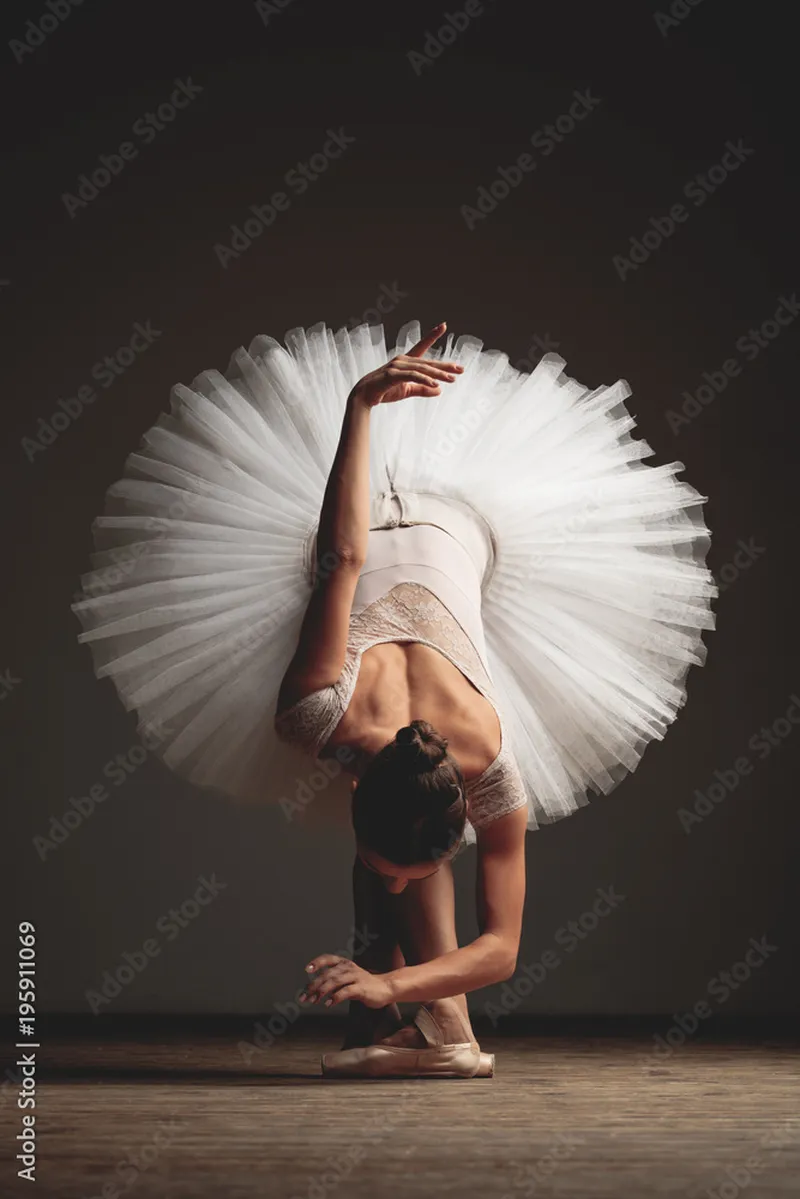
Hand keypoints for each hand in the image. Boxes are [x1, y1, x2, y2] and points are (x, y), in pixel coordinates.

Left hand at [299, 954, 394, 1008]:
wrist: (385, 988)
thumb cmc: (363, 985)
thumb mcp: (347, 980)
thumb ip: (332, 983)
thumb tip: (314, 991)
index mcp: (345, 963)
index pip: (328, 959)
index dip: (317, 963)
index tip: (307, 969)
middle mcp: (349, 968)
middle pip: (328, 974)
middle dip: (314, 985)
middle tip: (305, 996)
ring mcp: (355, 977)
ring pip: (335, 981)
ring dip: (322, 991)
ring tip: (313, 1000)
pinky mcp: (361, 988)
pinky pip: (346, 991)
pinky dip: (336, 997)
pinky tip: (329, 1003)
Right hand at [349, 321, 463, 407]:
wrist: (364, 397)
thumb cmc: (384, 391)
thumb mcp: (407, 391)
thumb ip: (422, 389)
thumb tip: (439, 390)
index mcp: (406, 361)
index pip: (422, 346)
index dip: (432, 335)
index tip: (443, 325)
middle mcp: (402, 360)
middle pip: (428, 362)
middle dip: (445, 366)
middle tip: (461, 370)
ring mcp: (397, 366)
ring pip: (423, 369)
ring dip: (438, 374)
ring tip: (452, 379)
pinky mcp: (392, 375)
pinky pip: (412, 376)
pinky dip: (425, 380)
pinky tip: (435, 384)